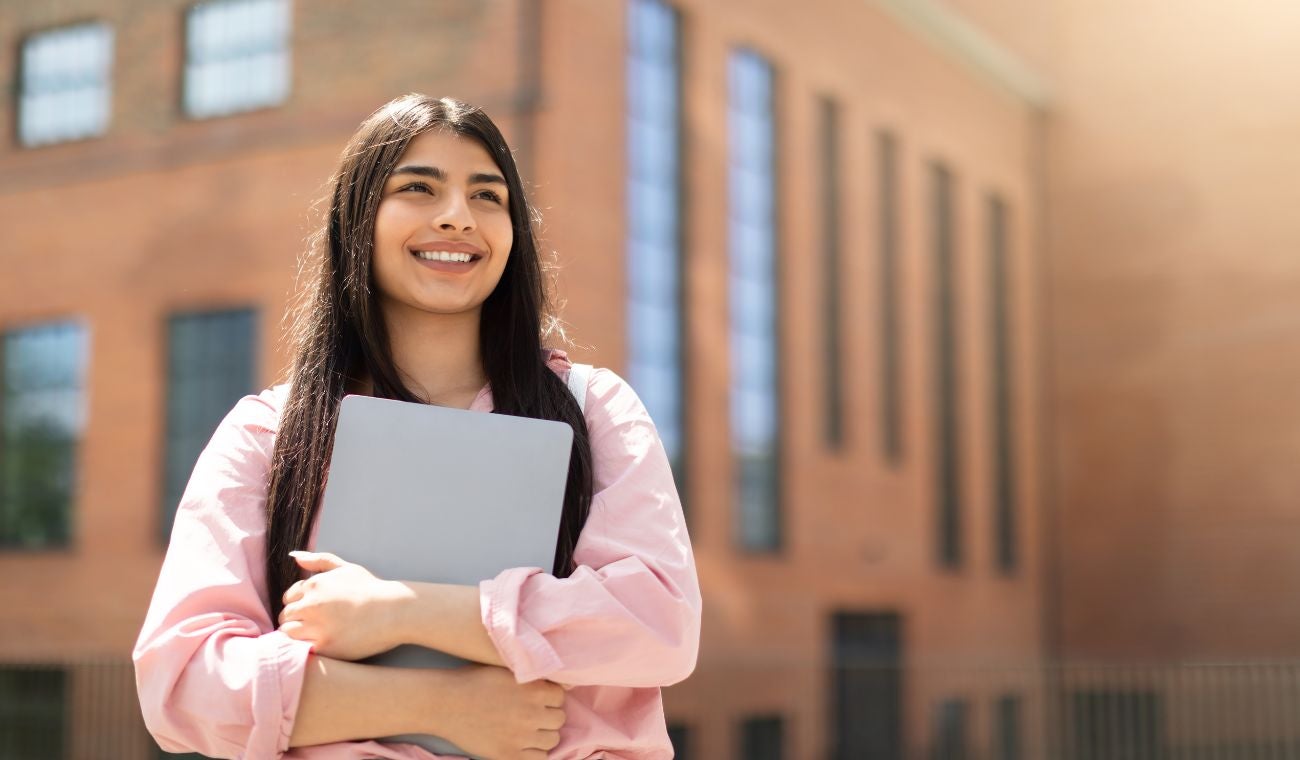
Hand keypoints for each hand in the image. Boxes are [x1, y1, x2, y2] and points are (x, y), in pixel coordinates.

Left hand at [277, 551, 410, 661]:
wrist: (393, 611)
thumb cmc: (371, 589)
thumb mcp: (346, 568)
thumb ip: (319, 560)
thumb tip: (294, 557)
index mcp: (314, 584)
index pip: (289, 596)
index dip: (299, 604)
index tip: (313, 610)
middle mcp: (311, 604)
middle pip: (286, 615)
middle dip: (295, 619)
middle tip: (314, 625)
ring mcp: (316, 626)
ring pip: (287, 633)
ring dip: (297, 634)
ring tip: (314, 636)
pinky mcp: (324, 646)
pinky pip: (300, 649)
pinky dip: (305, 647)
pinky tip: (320, 644)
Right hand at [439, 665, 565, 759]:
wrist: (444, 703)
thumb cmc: (473, 681)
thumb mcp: (506, 669)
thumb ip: (531, 676)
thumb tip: (554, 683)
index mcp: (533, 689)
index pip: (560, 697)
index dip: (550, 698)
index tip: (538, 699)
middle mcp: (531, 713)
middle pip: (559, 719)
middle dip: (548, 716)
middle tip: (532, 715)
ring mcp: (521, 736)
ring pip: (552, 739)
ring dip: (543, 734)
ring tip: (528, 730)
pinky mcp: (508, 754)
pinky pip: (539, 759)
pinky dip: (535, 753)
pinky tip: (523, 745)